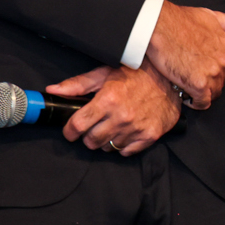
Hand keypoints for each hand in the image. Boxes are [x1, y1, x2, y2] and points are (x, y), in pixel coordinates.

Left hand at [50, 64, 180, 155]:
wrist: (171, 77)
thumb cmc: (137, 73)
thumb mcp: (105, 73)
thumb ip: (78, 84)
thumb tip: (53, 91)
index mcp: (108, 99)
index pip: (77, 125)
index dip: (70, 130)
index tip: (71, 130)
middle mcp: (121, 116)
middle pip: (91, 141)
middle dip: (88, 135)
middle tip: (94, 126)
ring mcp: (136, 127)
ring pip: (108, 147)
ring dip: (107, 139)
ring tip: (113, 126)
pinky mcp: (150, 135)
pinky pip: (127, 152)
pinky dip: (123, 145)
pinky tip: (126, 132)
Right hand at [143, 0, 224, 109]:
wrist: (160, 25)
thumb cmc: (180, 20)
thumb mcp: (211, 16)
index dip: (214, 71)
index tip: (204, 72)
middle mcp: (223, 60)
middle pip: (221, 81)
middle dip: (209, 82)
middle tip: (194, 81)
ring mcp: (212, 73)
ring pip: (213, 93)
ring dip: (202, 93)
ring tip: (188, 89)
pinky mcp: (198, 84)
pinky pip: (202, 102)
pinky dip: (195, 103)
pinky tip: (186, 97)